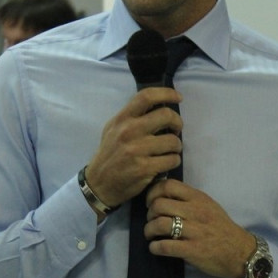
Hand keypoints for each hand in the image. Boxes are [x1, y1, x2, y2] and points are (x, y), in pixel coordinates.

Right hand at [84, 88, 183, 208]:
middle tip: (176, 130)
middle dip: (177, 122)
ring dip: (177, 146)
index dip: (167, 93)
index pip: (147, 96)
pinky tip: (167, 162)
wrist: (99, 184)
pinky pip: (172, 160)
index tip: (178, 97)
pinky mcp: (144, 168)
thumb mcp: (113, 129)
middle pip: (166, 115)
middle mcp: (129, 131)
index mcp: (122, 119)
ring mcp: (137, 150)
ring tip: (171, 150)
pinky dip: (174, 160)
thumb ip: (131, 117)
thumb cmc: (110, 154)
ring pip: (173, 141)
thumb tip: (157, 105)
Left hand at [143, 177, 256, 277]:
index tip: (150, 203)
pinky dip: (155, 247)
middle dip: (149, 214)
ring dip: (149, 231)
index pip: (168, 185)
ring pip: (159, 224)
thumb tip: (164, 195)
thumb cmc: (222, 228)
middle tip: (151, 221)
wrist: (241, 252)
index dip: (153, 193)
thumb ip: (189, 199)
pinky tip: (156, 248)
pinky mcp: (193, 250)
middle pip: (159, 205)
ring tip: (151, 235)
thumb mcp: (209, 206)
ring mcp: (194, 231)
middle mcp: (196, 212)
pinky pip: (165, 246)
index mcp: (199, 198)